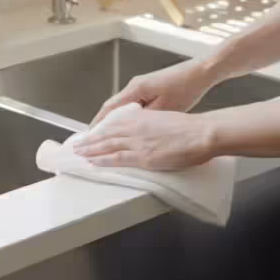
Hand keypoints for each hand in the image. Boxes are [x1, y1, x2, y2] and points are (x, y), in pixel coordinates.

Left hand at [74, 108, 216, 170]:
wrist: (202, 132)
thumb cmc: (191, 128)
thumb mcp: (166, 119)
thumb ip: (152, 125)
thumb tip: (148, 133)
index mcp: (143, 118)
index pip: (115, 123)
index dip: (101, 129)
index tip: (92, 133)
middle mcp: (136, 127)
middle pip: (107, 133)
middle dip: (90, 140)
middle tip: (77, 144)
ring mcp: (138, 142)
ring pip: (107, 145)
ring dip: (90, 149)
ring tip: (78, 153)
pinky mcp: (143, 156)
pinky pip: (116, 158)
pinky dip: (101, 159)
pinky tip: (92, 161)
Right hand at [91, 59, 218, 126]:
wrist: (201, 72)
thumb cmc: (186, 87)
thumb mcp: (165, 108)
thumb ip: (146, 120)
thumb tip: (131, 130)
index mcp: (136, 89)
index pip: (109, 108)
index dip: (98, 124)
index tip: (90, 136)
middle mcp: (134, 85)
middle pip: (111, 107)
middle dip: (102, 123)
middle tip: (94, 138)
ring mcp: (141, 85)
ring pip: (121, 106)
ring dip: (113, 120)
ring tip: (107, 135)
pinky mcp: (149, 87)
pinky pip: (131, 103)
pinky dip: (125, 115)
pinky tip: (127, 125)